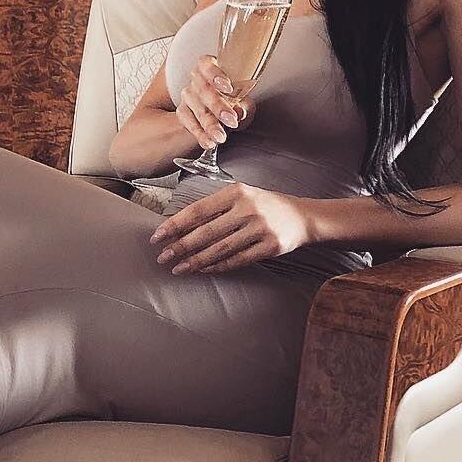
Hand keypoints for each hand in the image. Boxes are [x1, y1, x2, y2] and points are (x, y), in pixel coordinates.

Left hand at [150, 182, 309, 273]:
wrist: (304, 216)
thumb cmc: (267, 205)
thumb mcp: (244, 195)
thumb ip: (217, 206)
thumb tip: (182, 225)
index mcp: (237, 191)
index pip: (199, 210)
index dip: (176, 224)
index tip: (158, 236)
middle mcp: (249, 208)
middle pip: (206, 232)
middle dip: (181, 246)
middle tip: (162, 257)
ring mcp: (261, 228)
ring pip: (220, 249)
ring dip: (196, 261)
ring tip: (178, 268)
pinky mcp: (270, 247)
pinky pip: (238, 259)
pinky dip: (218, 266)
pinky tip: (204, 269)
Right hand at [176, 54, 256, 149]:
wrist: (219, 108)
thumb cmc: (233, 97)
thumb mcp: (243, 98)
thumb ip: (244, 104)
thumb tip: (240, 111)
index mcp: (210, 67)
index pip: (207, 65)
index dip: (216, 75)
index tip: (228, 88)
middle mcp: (196, 79)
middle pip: (204, 91)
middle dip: (218, 107)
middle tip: (231, 121)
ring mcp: (188, 96)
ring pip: (197, 109)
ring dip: (210, 124)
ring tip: (221, 137)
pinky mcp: (183, 112)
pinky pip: (189, 123)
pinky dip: (200, 134)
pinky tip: (209, 142)